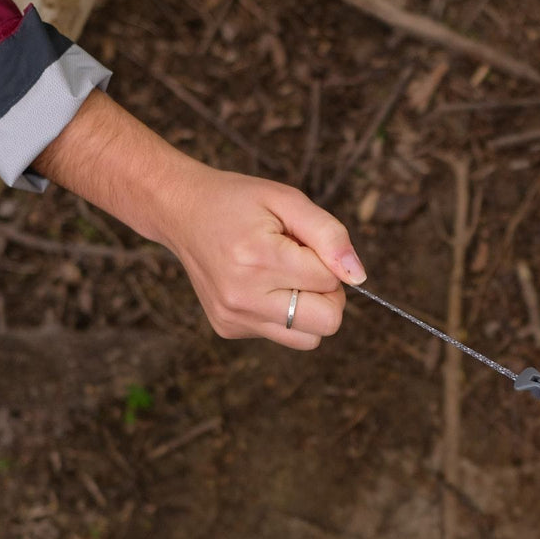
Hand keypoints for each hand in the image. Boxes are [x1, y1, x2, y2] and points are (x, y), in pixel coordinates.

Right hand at [33, 90, 365, 349]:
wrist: (180, 211)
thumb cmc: (238, 202)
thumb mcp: (287, 200)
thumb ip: (330, 235)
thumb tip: (358, 277)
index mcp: (258, 259)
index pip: (330, 282)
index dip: (329, 261)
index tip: (303, 243)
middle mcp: (242, 297)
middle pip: (327, 322)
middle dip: (329, 294)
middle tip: (305, 266)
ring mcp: (234, 318)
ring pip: (309, 338)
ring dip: (309, 309)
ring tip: (284, 276)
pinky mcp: (228, 329)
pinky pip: (283, 335)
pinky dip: (285, 314)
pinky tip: (261, 285)